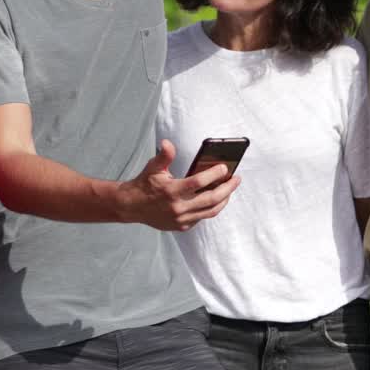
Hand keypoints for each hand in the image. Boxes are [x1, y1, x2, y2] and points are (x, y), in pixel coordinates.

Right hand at [114, 140, 239, 230]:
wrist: (132, 206)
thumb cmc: (145, 184)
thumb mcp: (153, 167)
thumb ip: (164, 156)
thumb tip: (168, 143)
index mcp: (171, 191)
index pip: (198, 182)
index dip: (214, 174)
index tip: (225, 167)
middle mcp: (177, 207)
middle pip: (210, 199)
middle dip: (227, 189)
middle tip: (236, 179)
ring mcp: (180, 219)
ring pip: (210, 211)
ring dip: (223, 200)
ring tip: (230, 190)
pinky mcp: (181, 226)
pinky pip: (202, 218)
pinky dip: (211, 208)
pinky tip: (216, 199)